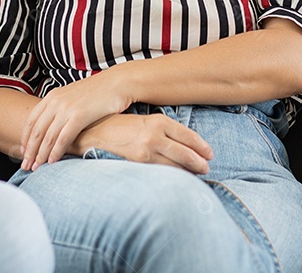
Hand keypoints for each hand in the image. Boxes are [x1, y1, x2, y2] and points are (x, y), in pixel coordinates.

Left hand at [21, 71, 132, 170]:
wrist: (118, 82)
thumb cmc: (99, 91)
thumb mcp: (74, 95)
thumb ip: (62, 107)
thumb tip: (55, 123)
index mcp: (53, 96)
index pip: (32, 119)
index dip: (26, 137)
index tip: (23, 150)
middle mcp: (56, 101)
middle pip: (37, 131)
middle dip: (30, 150)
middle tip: (26, 165)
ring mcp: (66, 108)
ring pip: (47, 137)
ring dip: (41, 154)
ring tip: (36, 168)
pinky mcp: (79, 116)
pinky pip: (63, 138)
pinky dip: (56, 152)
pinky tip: (53, 161)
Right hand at [74, 113, 213, 174]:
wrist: (92, 132)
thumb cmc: (118, 125)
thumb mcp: (143, 121)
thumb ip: (162, 129)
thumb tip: (182, 143)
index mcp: (158, 120)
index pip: (188, 135)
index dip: (201, 146)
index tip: (209, 153)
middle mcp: (155, 134)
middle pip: (186, 152)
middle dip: (199, 162)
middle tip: (206, 167)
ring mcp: (147, 149)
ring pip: (175, 165)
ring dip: (188, 172)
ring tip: (196, 175)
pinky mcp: (138, 162)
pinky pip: (161, 172)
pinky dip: (171, 176)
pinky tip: (177, 180)